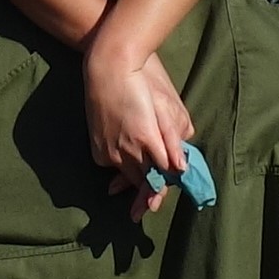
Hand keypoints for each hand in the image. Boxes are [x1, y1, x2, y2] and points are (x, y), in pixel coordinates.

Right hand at [80, 29, 196, 205]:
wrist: (108, 67)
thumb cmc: (142, 83)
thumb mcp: (165, 109)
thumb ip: (173, 140)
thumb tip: (180, 166)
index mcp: (148, 139)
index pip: (161, 175)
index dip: (163, 190)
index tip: (161, 203)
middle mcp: (128, 149)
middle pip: (143, 181)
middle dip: (148, 194)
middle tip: (147, 211)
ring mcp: (111, 149)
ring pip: (128, 176)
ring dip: (134, 184)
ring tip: (136, 206)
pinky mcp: (98, 147)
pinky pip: (111, 166)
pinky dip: (119, 170)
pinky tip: (120, 177)